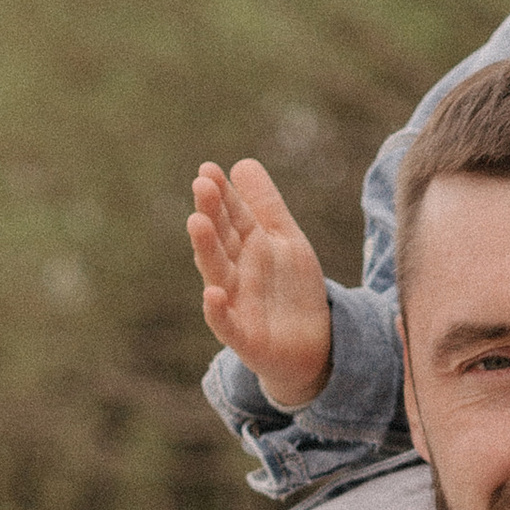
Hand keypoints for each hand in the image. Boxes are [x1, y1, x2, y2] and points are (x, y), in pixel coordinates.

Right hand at [189, 158, 335, 409]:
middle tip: (202, 185)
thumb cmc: (291, 290)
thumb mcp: (285, 240)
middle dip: (211, 213)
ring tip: (198, 222)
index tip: (209, 169)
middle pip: (221, 240)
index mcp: (246, 248)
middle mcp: (236, 273)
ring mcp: (238, 305)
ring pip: (217, 274)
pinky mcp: (245, 338)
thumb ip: (265, 205)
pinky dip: (218, 311)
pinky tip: (213, 294)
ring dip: (206, 250)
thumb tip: (241, 163)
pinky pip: (227, 325)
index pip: (231, 216)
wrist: (311, 346)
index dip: (222, 194)